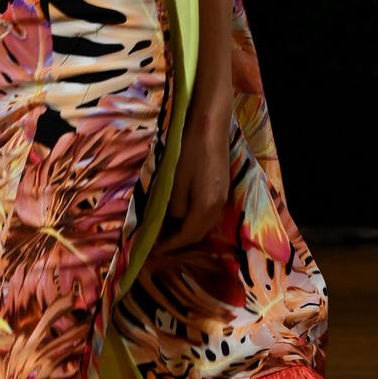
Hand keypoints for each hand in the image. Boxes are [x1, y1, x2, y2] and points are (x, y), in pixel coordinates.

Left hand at [158, 94, 231, 252]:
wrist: (210, 126)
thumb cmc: (189, 151)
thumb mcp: (176, 180)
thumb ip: (176, 205)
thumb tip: (176, 218)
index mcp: (206, 207)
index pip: (187, 235)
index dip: (170, 245)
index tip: (154, 251)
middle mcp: (218, 206)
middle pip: (199, 233)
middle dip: (180, 242)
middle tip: (159, 243)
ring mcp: (223, 196)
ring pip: (205, 224)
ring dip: (188, 231)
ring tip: (169, 231)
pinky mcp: (222, 187)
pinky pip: (208, 213)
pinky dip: (195, 220)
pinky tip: (183, 214)